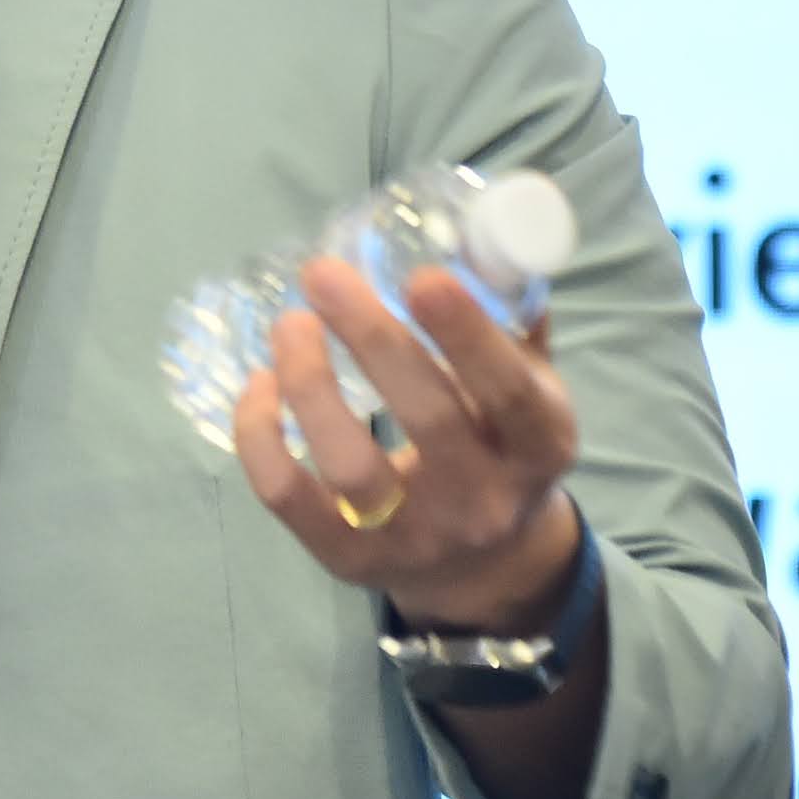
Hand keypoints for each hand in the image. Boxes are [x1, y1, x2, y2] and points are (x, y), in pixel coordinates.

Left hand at [231, 256, 584, 634]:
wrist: (486, 568)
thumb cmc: (501, 447)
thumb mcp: (530, 390)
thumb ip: (510, 319)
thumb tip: (483, 231)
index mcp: (539, 447)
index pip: (509, 394)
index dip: (467, 336)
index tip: (421, 278)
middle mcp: (483, 501)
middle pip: (428, 419)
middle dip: (371, 338)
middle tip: (323, 274)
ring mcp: (413, 537)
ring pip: (351, 466)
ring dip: (310, 385)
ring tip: (289, 325)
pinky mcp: (347, 559)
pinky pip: (289, 497)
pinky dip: (260, 438)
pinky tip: (259, 385)